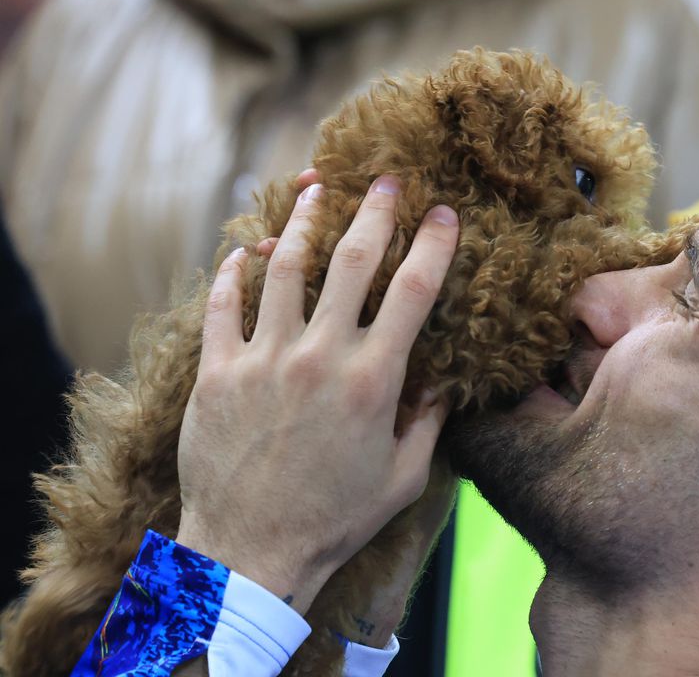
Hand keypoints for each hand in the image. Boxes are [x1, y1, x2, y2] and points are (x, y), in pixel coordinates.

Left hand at [176, 175, 459, 612]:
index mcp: (373, 380)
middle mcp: (320, 356)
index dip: (433, 244)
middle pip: (353, 261)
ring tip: (316, 191)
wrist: (251, 553)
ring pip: (285, 268)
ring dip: (304, 223)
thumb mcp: (403, 477)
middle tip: (385, 181)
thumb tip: (445, 381)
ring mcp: (264, 360)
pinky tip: (243, 251)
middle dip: (374, 212)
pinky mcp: (218, 373)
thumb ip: (429, 423)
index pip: (413, 291)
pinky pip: (224, 306)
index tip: (444, 214)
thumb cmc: (335, 519)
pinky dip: (233, 273)